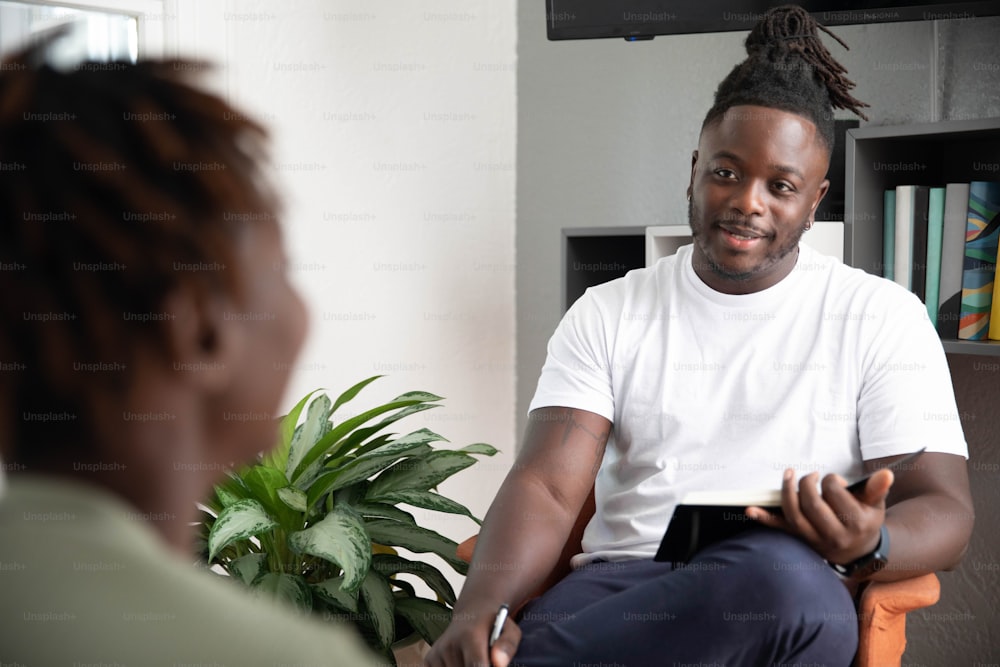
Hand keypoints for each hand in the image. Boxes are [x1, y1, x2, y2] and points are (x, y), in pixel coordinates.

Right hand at [424, 606, 521, 666]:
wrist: (471, 614)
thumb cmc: (493, 625)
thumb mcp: (510, 630)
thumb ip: (508, 645)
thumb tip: (500, 664)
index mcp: (470, 637)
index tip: (491, 666)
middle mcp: (450, 645)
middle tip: (484, 660)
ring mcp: (437, 654)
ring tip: (473, 661)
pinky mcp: (429, 660)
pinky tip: (460, 662)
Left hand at [746, 467, 893, 566]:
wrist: (860, 551)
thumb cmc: (865, 520)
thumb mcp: (875, 505)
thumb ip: (877, 488)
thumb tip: (886, 473)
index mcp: (856, 523)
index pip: (834, 494)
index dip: (831, 481)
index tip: (834, 481)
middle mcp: (835, 535)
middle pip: (812, 505)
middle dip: (807, 484)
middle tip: (810, 476)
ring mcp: (816, 540)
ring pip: (795, 516)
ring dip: (786, 493)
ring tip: (788, 475)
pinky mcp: (802, 540)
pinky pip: (782, 530)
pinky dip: (765, 519)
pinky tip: (750, 510)